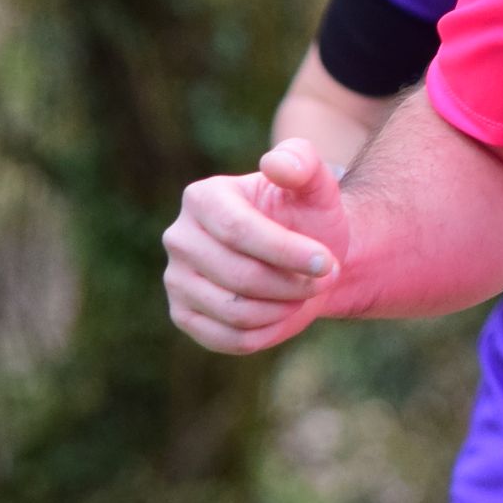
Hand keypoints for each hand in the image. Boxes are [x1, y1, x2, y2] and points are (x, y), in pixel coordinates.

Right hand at [162, 139, 351, 353]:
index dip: (287, 252)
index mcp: (203, 197)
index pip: (239, 232)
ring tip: (304, 290)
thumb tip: (277, 164)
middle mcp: (179, 237)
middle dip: (293, 283)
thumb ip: (303, 164)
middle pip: (239, 276)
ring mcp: (176, 279)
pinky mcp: (183, 315)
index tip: (327, 262)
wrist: (303, 256)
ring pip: (235, 312)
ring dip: (284, 307)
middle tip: (324, 277)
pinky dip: (268, 332)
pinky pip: (229, 339)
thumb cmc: (307, 217)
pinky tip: (284, 310)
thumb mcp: (315, 186)